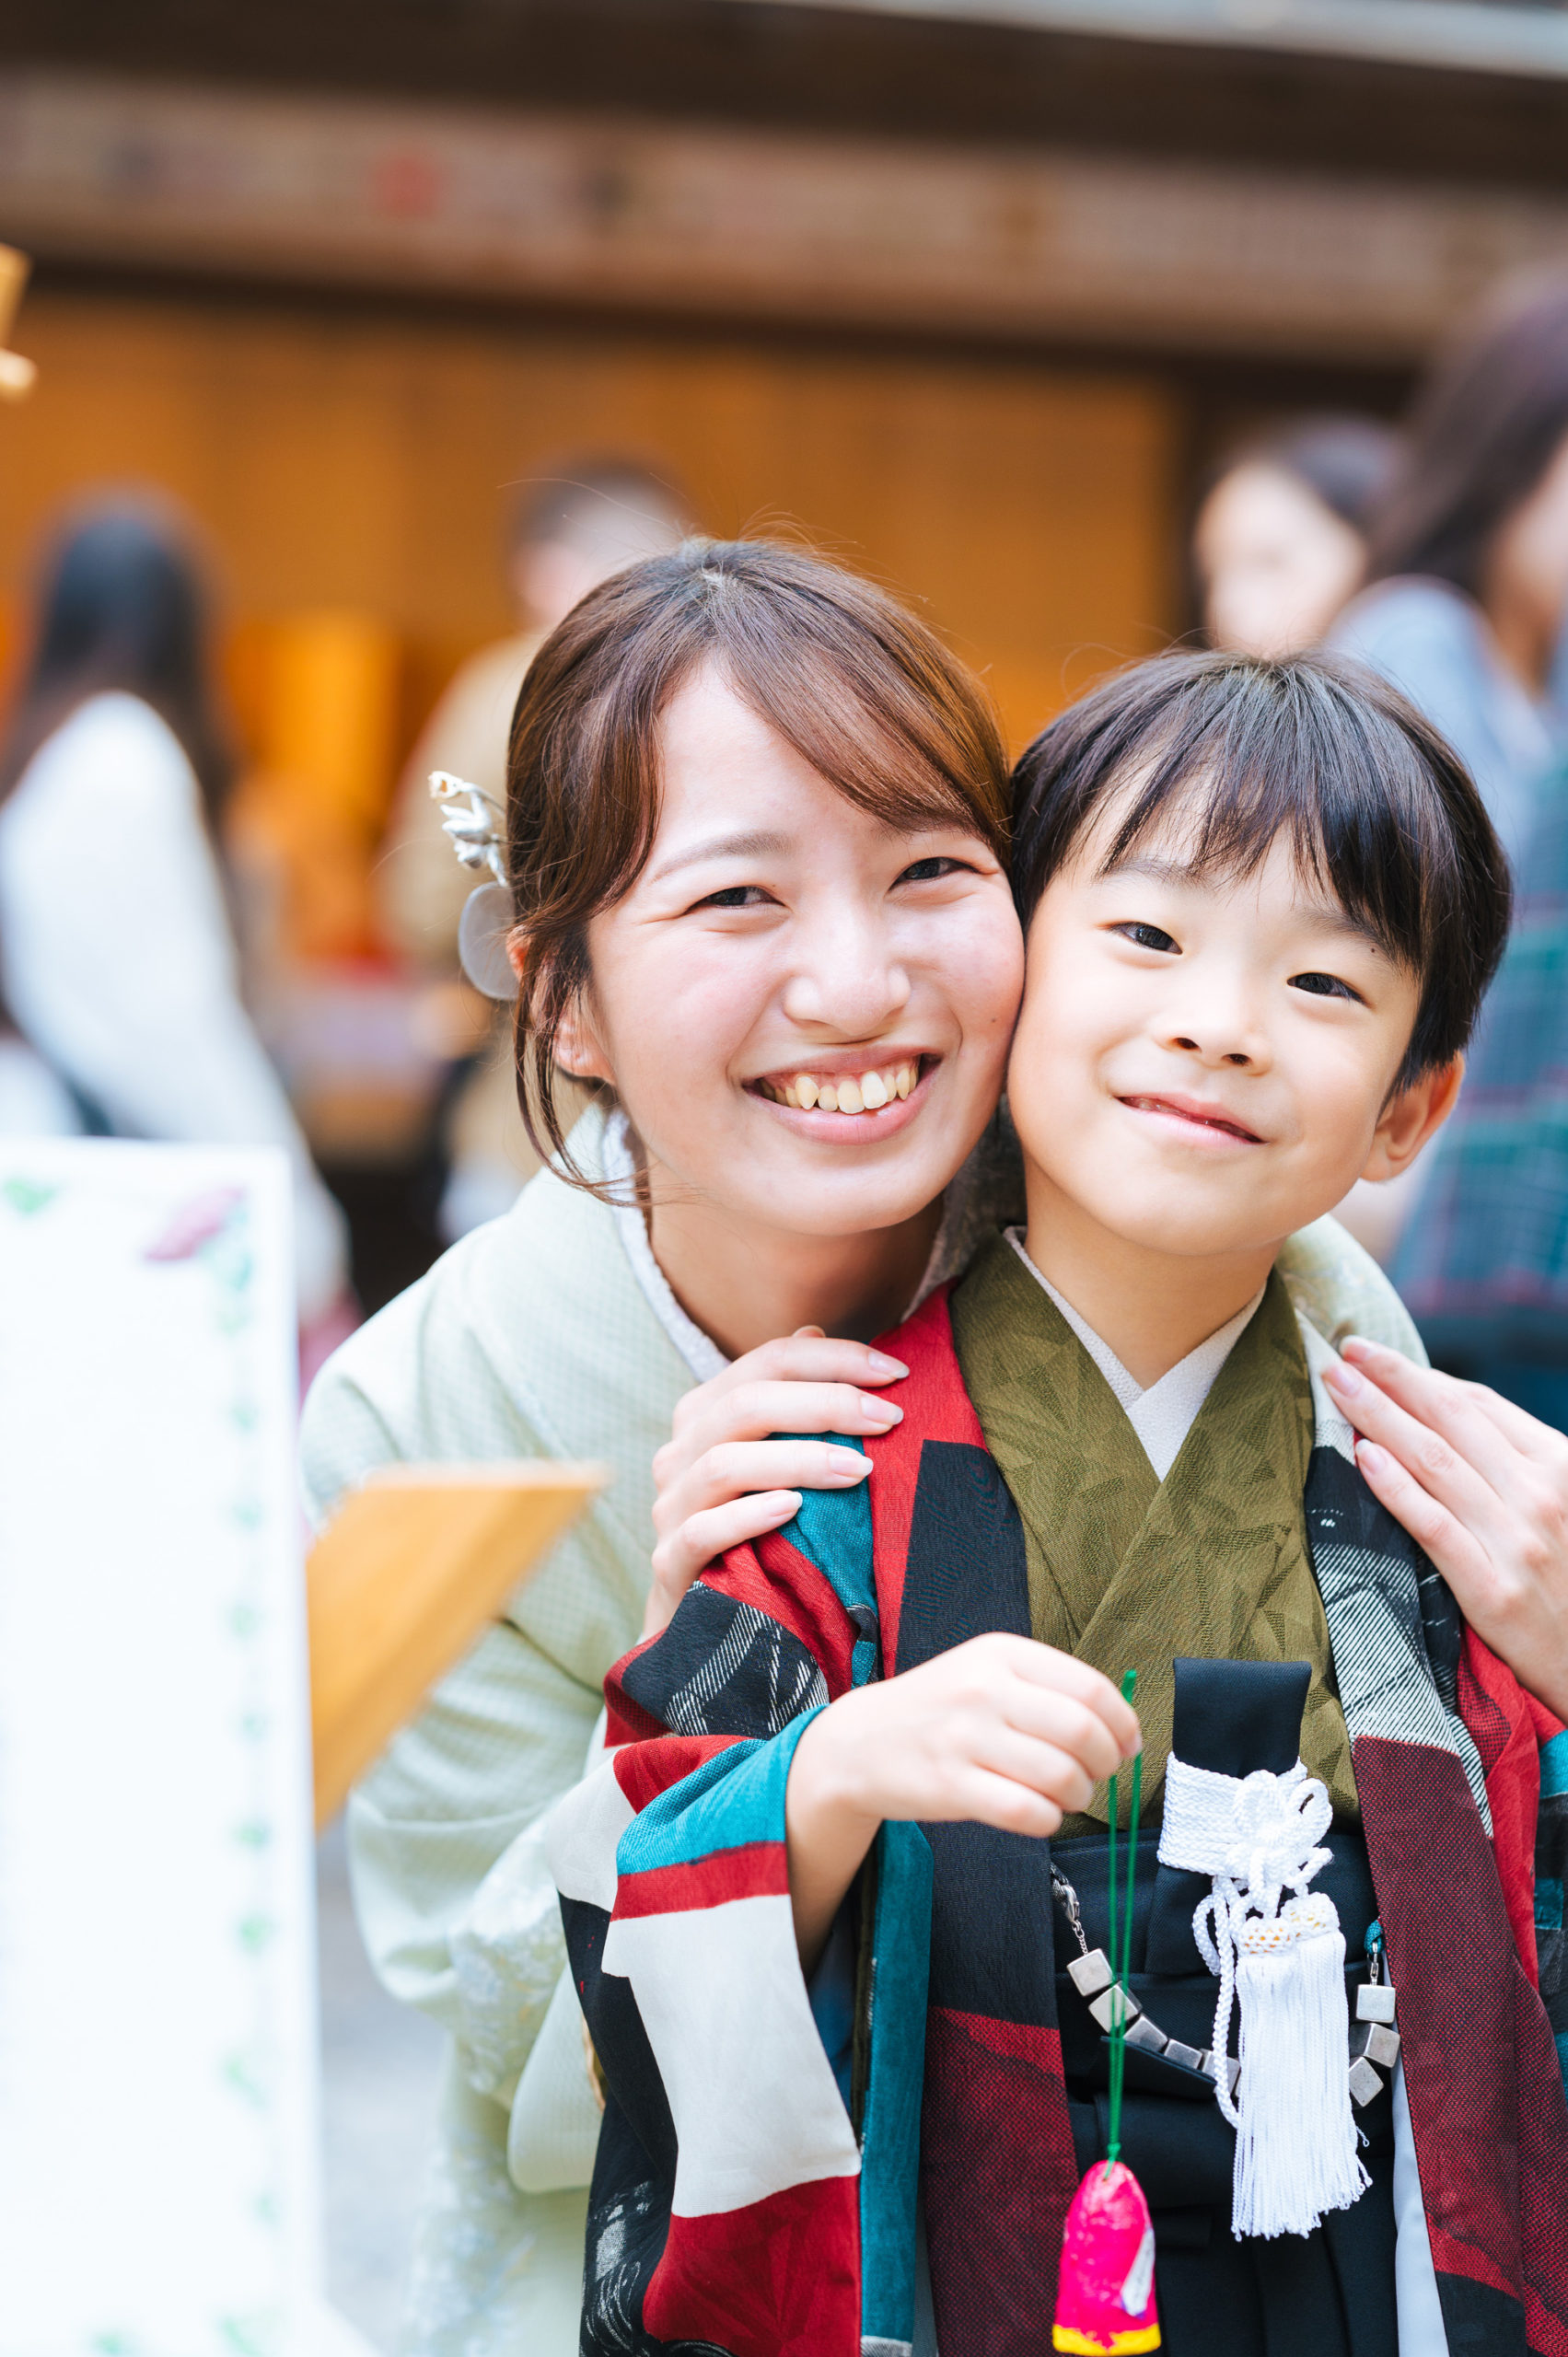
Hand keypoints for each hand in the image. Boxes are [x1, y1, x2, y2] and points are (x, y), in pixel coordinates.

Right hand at [644, 1327, 907, 1638]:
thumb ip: (789, 1397)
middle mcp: (680, 1453)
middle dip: (825, 1403)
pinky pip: (703, 1531)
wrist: (708, 1624)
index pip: (769, 1361)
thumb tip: (813, 1326)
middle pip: (746, 1404)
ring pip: (725, 1463)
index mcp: (706, 1415)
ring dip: (798, 1459)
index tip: (896, 1374)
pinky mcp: (670, 1564)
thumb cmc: (756, 1531)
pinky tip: (795, 1512)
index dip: (834, 1359)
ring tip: (858, 1470)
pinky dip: (750, 1516)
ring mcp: (670, 1508)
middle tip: (887, 1419)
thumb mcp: (776, 1459)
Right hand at [785, 1635, 1139, 1963]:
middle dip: (1106, 1763)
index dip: (1123, 1725)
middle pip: (1083, 1732)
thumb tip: (1125, 1730)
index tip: (1127, 1746)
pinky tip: (1041, 1813)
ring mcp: (963, 1737)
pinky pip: (1026, 1812)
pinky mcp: (949, 1786)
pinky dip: (1048, 1820)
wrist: (860, 1741)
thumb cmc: (942, 1709)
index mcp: (1001, 1653)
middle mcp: (983, 1689)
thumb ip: (1051, 1689)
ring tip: (1068, 1796)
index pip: (1091, 1689)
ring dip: (1080, 1795)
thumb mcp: (988, 1672)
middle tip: (1097, 1775)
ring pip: (1060, 1775)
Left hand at [1322, 1337, 1567, 1721]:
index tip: (1373, 1355)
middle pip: (1449, 1420)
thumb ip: (1515, 1461)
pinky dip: (1395, 1487)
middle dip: (1391, 1379)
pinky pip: (1433, 1526)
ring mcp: (1516, 1542)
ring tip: (1338, 1387)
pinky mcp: (1492, 1591)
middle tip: (1343, 1352)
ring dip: (1379, 1416)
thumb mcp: (1562, 1505)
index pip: (1477, 1406)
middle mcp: (1540, 1495)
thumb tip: (1442, 1409)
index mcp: (1559, 1465)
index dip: (1419, 1375)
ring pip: (1434, 1461)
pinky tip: (1361, 1456)